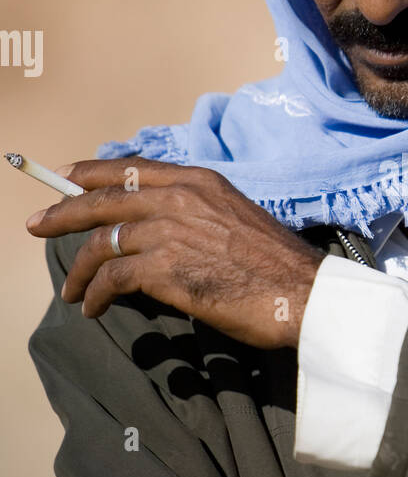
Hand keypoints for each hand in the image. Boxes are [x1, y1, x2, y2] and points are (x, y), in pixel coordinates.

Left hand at [24, 157, 325, 349]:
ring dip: (80, 270)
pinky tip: (94, 308)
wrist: (301, 294)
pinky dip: (96, 294)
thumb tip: (162, 231)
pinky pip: (112, 279)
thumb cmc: (276, 266)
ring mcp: (170, 231)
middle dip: (62, 213)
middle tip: (37, 226)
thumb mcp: (237, 219)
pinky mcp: (165, 269)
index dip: (91, 172)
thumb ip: (198, 215)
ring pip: (102, 243)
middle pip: (103, 199)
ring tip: (73, 291)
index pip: (131, 168)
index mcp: (199, 181)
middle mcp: (180, 198)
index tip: (66, 179)